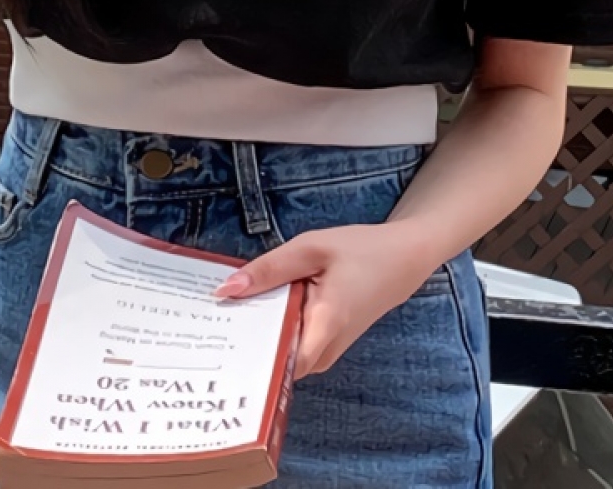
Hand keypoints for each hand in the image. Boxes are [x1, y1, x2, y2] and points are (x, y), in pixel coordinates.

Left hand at [214, 222, 436, 378]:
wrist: (403, 260)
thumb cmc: (360, 251)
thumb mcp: (312, 248)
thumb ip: (270, 269)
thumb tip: (225, 291)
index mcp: (324, 325)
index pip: (278, 365)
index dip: (245, 355)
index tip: (214, 338)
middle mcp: (325, 349)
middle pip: (274, 360)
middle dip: (243, 342)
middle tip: (209, 320)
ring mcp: (327, 351)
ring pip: (282, 354)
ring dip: (259, 333)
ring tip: (228, 311)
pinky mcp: (327, 345)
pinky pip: (293, 344)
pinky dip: (275, 328)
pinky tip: (258, 308)